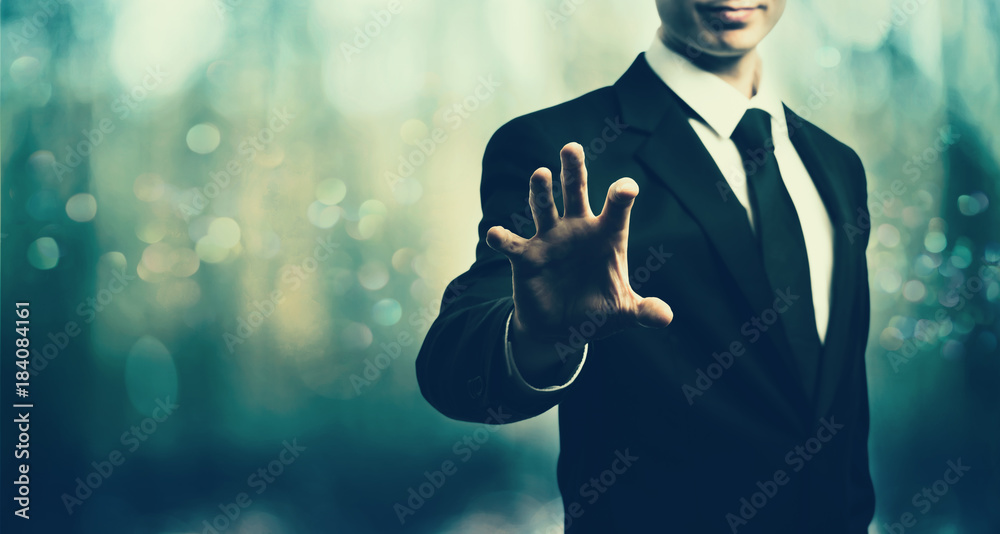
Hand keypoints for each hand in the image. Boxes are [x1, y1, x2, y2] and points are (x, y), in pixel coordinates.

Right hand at [486, 143, 672, 380]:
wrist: (563, 328)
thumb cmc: (598, 311)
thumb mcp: (624, 311)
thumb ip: (644, 310)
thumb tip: (666, 318)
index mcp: (605, 234)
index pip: (616, 208)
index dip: (621, 195)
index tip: (626, 189)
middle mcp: (576, 228)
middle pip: (574, 190)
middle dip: (573, 169)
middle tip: (571, 148)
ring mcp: (549, 239)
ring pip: (543, 206)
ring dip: (540, 191)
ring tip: (540, 174)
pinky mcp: (526, 257)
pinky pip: (511, 244)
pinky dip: (502, 238)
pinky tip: (495, 234)